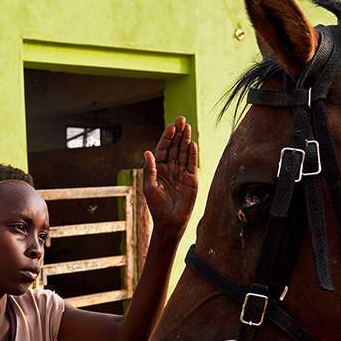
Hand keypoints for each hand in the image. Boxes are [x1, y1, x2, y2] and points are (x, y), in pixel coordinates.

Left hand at [143, 116, 197, 232]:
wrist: (170, 221)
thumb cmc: (157, 206)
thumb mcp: (149, 187)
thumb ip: (150, 169)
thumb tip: (147, 152)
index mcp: (158, 169)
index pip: (163, 149)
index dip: (167, 137)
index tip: (171, 126)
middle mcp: (170, 168)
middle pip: (175, 147)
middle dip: (177, 133)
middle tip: (181, 119)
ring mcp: (182, 173)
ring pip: (184, 152)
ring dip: (185, 139)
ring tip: (187, 126)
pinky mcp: (192, 179)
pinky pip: (192, 163)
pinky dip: (192, 154)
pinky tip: (192, 143)